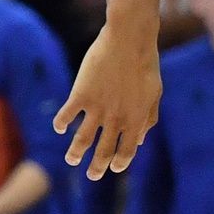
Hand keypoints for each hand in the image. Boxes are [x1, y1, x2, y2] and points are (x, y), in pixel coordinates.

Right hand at [53, 22, 161, 179]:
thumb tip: (139, 140)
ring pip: (82, 140)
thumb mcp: (154, 92)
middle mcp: (116, 118)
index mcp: (136, 118)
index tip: (114, 167)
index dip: (120, 162)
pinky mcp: (80, 94)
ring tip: (71, 160)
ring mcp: (97, 107)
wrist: (129, 38)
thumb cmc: (145, 63)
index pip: (127, 150)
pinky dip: (60, 124)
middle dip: (97, 167)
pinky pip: (66, 115)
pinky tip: (59, 128)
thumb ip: (148, 117)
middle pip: (103, 151)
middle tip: (92, 175)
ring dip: (75, 153)